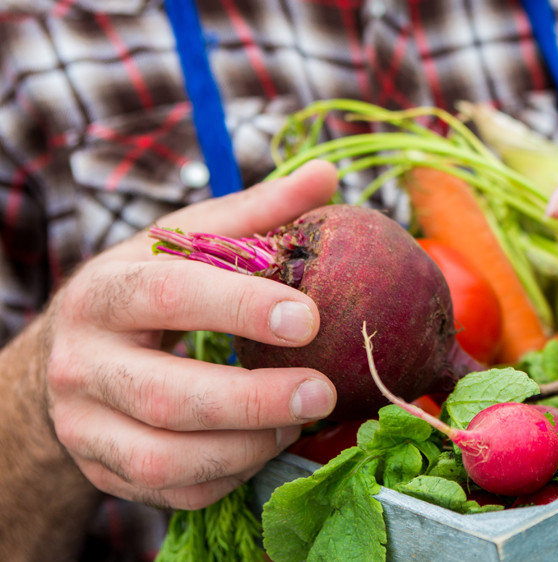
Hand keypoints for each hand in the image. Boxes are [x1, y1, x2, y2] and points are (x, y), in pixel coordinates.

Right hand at [43, 160, 340, 508]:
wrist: (73, 357)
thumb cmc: (150, 292)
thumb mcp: (186, 245)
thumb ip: (256, 214)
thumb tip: (327, 174)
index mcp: (106, 292)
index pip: (168, 295)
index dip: (240, 307)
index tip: (310, 318)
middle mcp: (83, 363)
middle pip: (166, 395)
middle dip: (254, 400)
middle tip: (323, 393)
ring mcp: (85, 426)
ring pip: (165, 458)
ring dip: (247, 447)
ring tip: (299, 422)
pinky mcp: (104, 472)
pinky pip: (172, 491)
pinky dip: (230, 477)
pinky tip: (265, 446)